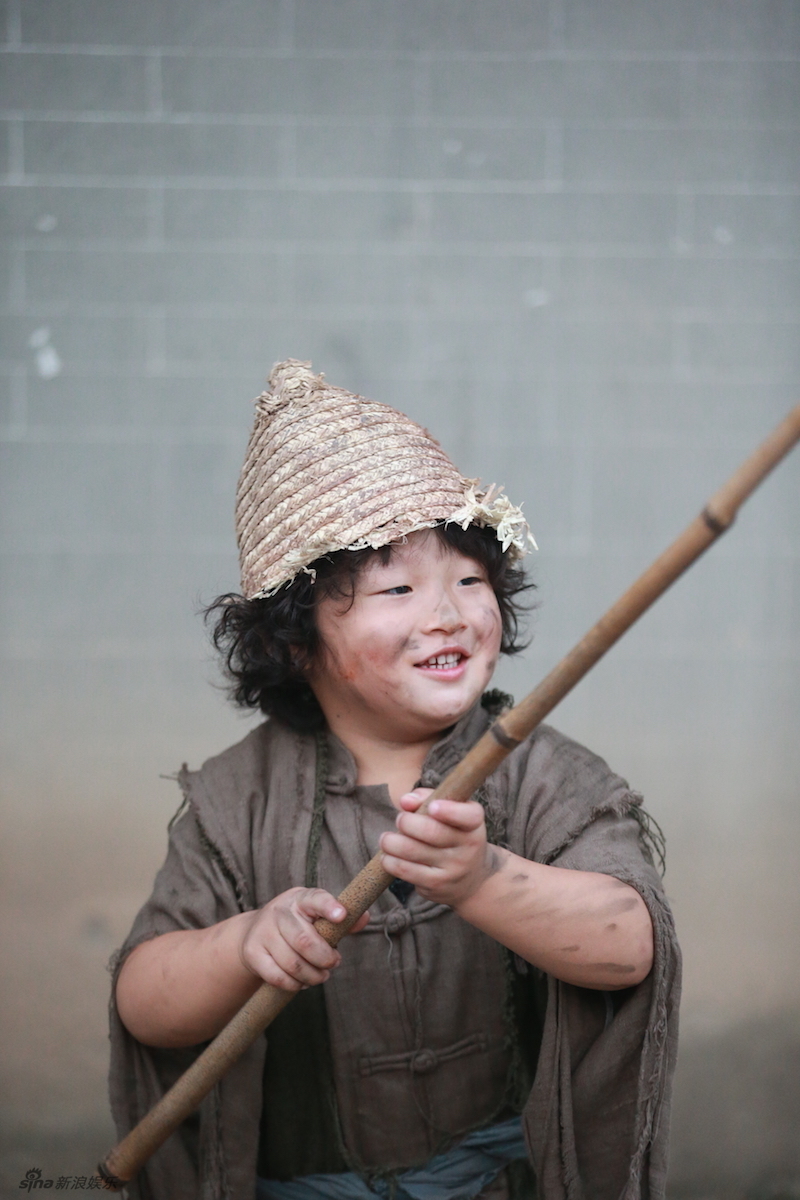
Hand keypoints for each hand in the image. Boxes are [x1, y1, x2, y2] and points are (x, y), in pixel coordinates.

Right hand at [238, 887, 368, 991]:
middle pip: (304, 941)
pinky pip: (277, 977)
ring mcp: (263, 932)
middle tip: (334, 963)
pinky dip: (294, 985)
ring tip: (321, 976)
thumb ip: (343, 919)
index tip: (342, 915)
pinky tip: (302, 982)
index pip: (315, 899)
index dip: (329, 906)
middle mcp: (279, 911)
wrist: (255, 932)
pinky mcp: (253, 953)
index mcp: (300, 899)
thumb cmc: (298, 924)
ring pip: (292, 963)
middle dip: (325, 958)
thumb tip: (363, 917)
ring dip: (312, 976)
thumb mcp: (318, 916)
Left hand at [379, 789, 501, 908]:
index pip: (469, 816)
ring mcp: (453, 869)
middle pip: (431, 831)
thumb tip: (405, 801)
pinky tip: (387, 856)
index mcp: (474, 825)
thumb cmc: (453, 836)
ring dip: (391, 842)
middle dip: (406, 822)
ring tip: (386, 839)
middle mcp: (468, 848)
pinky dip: (389, 860)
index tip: (433, 806)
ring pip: (412, 850)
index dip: (449, 810)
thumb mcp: (450, 813)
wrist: (472, 880)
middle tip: (400, 820)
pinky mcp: (436, 885)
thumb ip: (428, 798)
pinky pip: (405, 870)